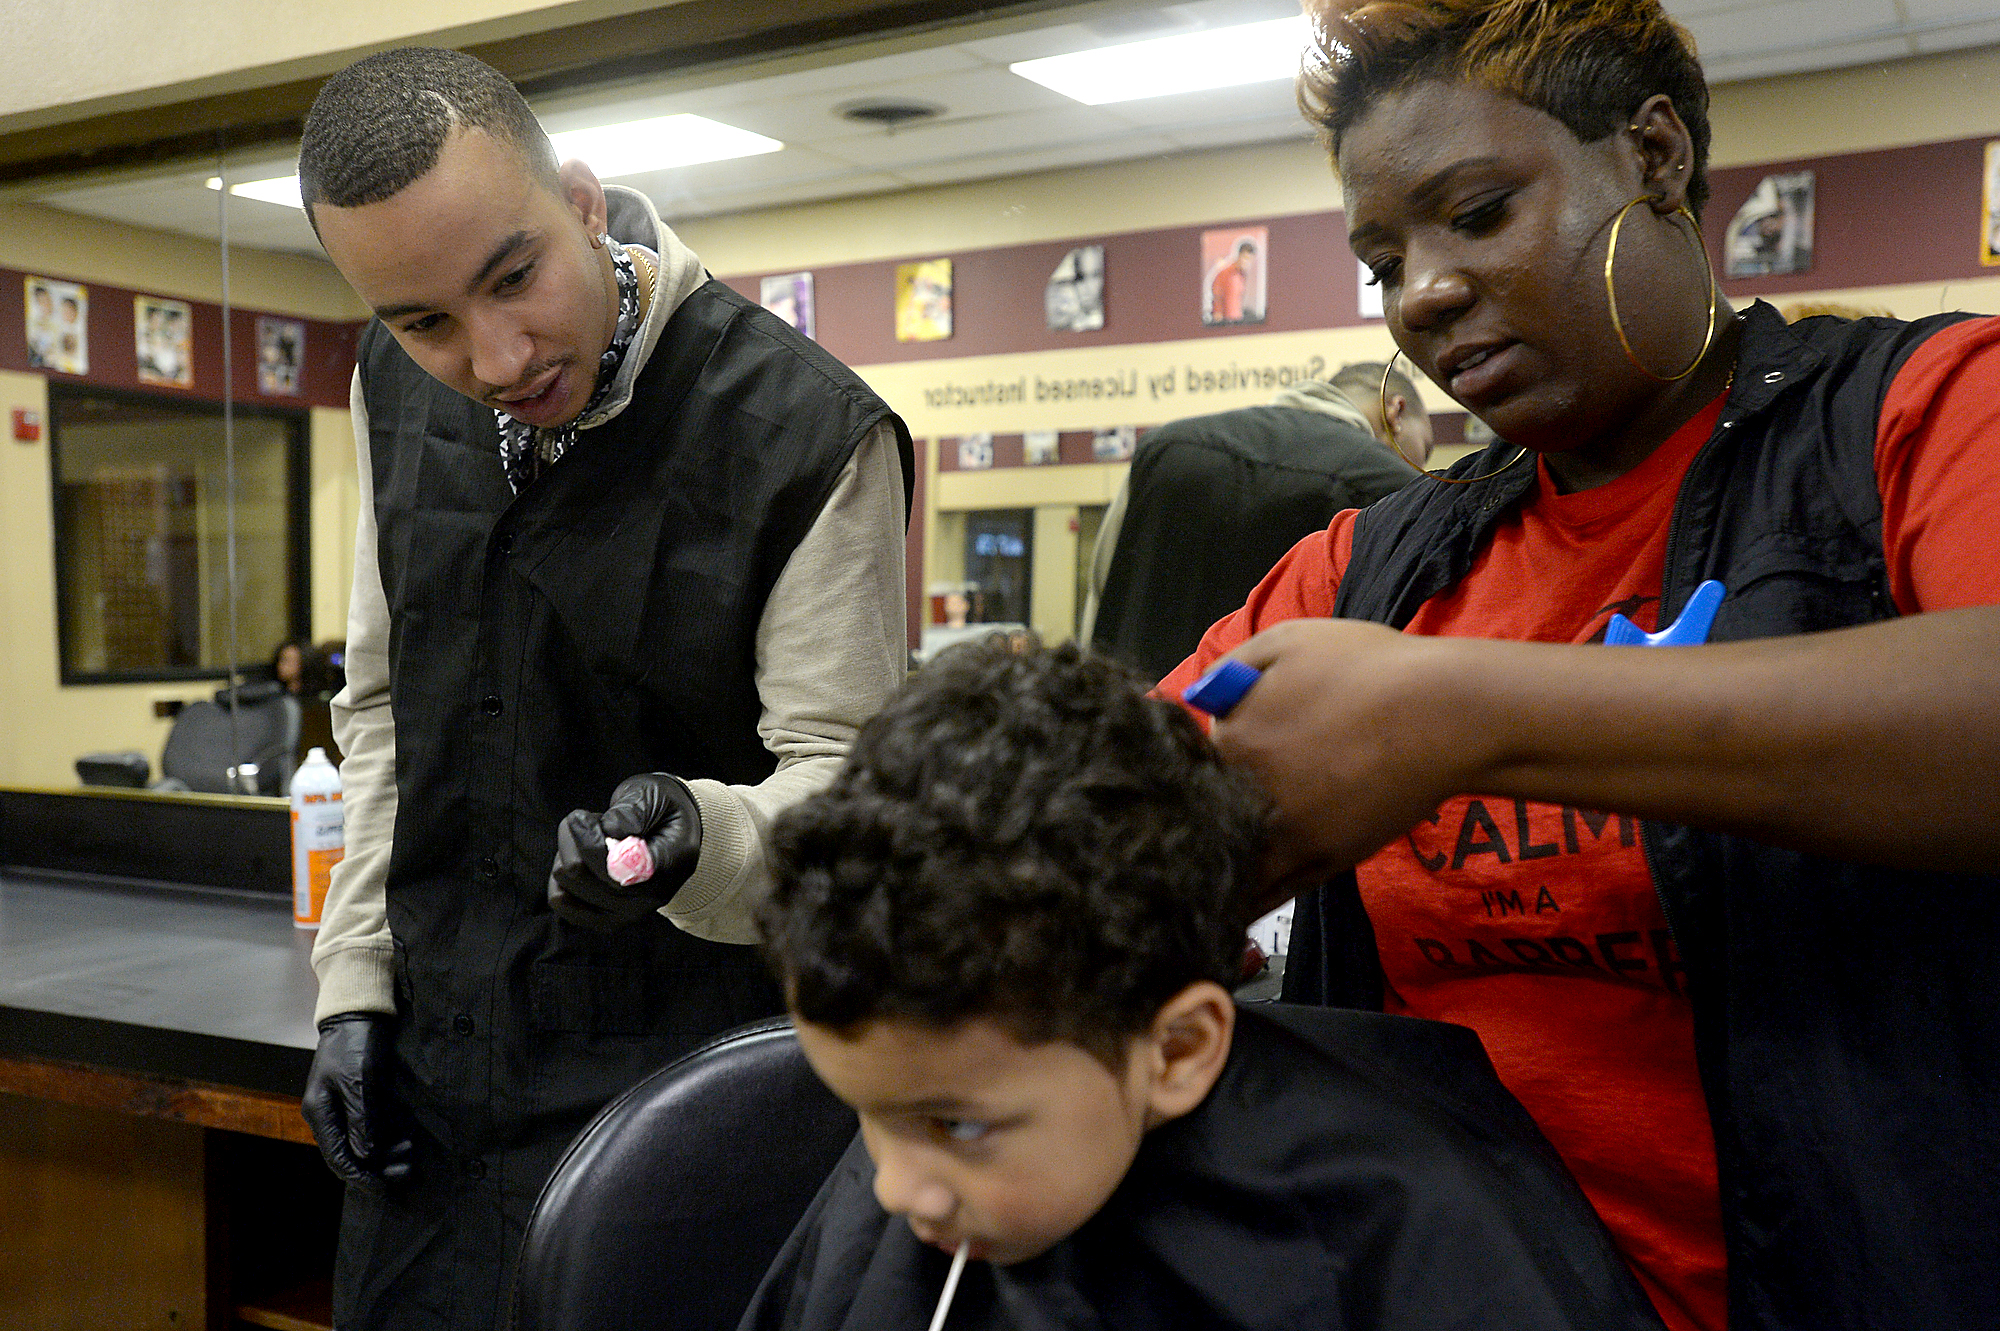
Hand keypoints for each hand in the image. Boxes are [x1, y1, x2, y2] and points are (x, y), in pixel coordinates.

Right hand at [301, 1012, 414, 1188]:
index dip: (360, 1176)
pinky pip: (371, 1130)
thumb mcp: (359, 1081)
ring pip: (362, 1144)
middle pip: (349, 1155)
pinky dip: (387, 1139)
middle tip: (405, 1171)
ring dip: (385, 1154)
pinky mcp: (359, 1099)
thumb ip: (362, 1119)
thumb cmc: (355, 1043)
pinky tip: (405, 1141)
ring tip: (409, 1154)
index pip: (338, 1157)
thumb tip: (366, 1155)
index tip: (384, 1188)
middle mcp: (328, 1115)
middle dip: (376, 1168)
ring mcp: (343, 1108)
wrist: (359, 1012)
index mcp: (320, 1113)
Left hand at [547, 773, 702, 929]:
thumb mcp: (654, 795)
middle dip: (574, 838)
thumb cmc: (660, 810)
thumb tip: (614, 831)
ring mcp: (628, 914)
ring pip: (566, 885)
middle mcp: (651, 898)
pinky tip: (579, 859)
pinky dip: (561, 877)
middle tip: (584, 819)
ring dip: (568, 855)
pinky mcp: (607, 922)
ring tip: (588, 840)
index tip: (579, 817)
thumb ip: (635, 810)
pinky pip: (562, 902)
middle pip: (582, 874)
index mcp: (670, 864)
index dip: (590, 843)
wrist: (671, 834)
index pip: (618, 867)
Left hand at [1213, 619, 1484, 888]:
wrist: (1440, 713)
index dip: (1203, 765)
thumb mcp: (1285, 640)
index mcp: (1231, 737)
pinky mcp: (1320, 863)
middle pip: (1206, 816)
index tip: (1221, 765)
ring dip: (1219, 868)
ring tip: (1217, 871)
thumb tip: (1200, 696)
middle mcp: (1247, 791)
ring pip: (1230, 865)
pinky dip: (1248, 900)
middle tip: (1226, 809)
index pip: (1192, 764)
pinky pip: (1267, 895)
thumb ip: (1230, 667)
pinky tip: (1238, 902)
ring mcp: (1283, 833)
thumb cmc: (1366, 667)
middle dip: (1210, 814)